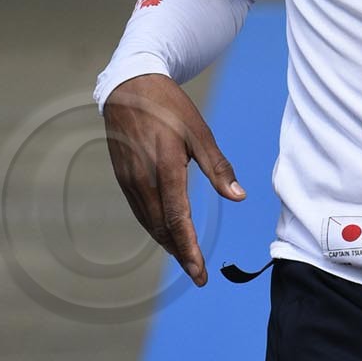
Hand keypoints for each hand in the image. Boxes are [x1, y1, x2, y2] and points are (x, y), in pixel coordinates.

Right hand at [103, 74, 244, 284]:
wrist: (130, 87)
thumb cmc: (169, 107)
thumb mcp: (200, 132)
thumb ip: (218, 167)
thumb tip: (239, 196)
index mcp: (166, 168)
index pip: (178, 219)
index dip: (189, 250)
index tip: (200, 273)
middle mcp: (144, 179)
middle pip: (162, 228)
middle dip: (181, 254)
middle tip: (198, 273)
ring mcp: (130, 179)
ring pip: (149, 222)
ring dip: (167, 242)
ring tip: (185, 257)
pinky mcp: (123, 177)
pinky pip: (139, 210)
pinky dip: (154, 226)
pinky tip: (165, 232)